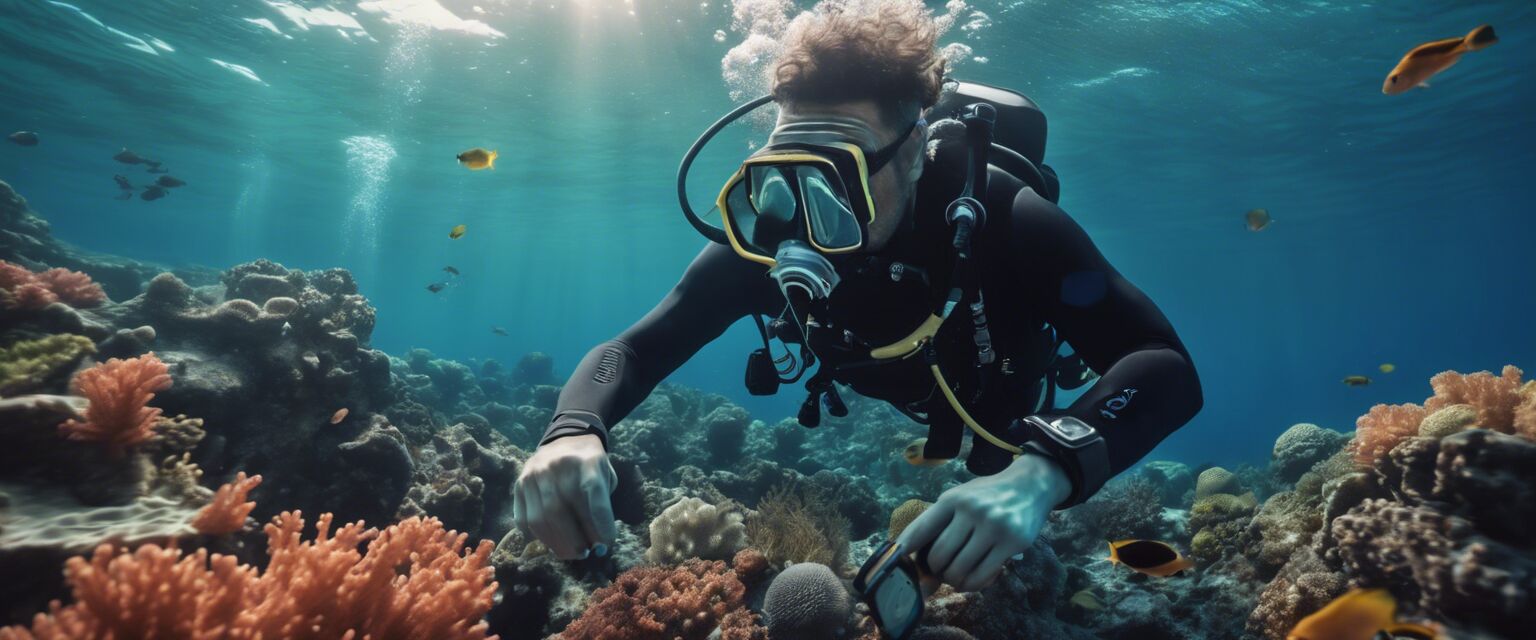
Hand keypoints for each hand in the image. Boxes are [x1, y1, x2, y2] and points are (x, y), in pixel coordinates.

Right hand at [511, 434, 617, 559]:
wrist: (567, 437)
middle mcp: (557, 466)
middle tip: (586, 554)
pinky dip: (538, 536)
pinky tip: (551, 541)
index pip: (593, 498)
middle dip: (575, 541)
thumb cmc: (591, 464)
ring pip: (540, 519)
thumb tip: (595, 543)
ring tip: (571, 553)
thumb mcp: (606, 476)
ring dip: (557, 544)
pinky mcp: (519, 483)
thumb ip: (601, 506)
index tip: (606, 545)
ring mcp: (534, 473)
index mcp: (587, 461)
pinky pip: (524, 518)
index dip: (600, 526)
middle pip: (561, 512)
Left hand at [895, 453, 1071, 591]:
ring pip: (959, 569)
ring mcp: (993, 526)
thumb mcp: (961, 496)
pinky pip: (983, 575)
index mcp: (952, 498)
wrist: (1031, 485)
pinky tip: (971, 580)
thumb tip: (912, 552)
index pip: (921, 529)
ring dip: (953, 580)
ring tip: (956, 577)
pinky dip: (972, 584)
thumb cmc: (988, 495)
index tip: (897, 561)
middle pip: (939, 556)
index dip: (905, 549)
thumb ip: (940, 520)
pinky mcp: (1013, 542)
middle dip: (936, 570)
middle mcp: (971, 510)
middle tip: (941, 572)